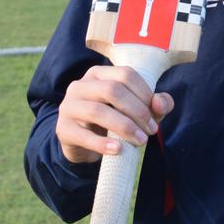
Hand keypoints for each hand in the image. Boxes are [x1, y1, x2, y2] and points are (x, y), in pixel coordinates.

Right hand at [55, 65, 174, 163]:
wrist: (84, 145)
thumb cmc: (114, 121)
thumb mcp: (137, 111)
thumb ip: (155, 105)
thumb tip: (160, 103)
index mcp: (99, 74)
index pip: (125, 74)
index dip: (145, 93)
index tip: (156, 114)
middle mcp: (80, 85)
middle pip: (112, 90)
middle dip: (137, 111)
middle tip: (151, 130)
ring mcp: (69, 106)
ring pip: (97, 111)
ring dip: (124, 127)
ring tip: (141, 141)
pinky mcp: (63, 129)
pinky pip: (83, 135)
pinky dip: (103, 144)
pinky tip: (119, 149)